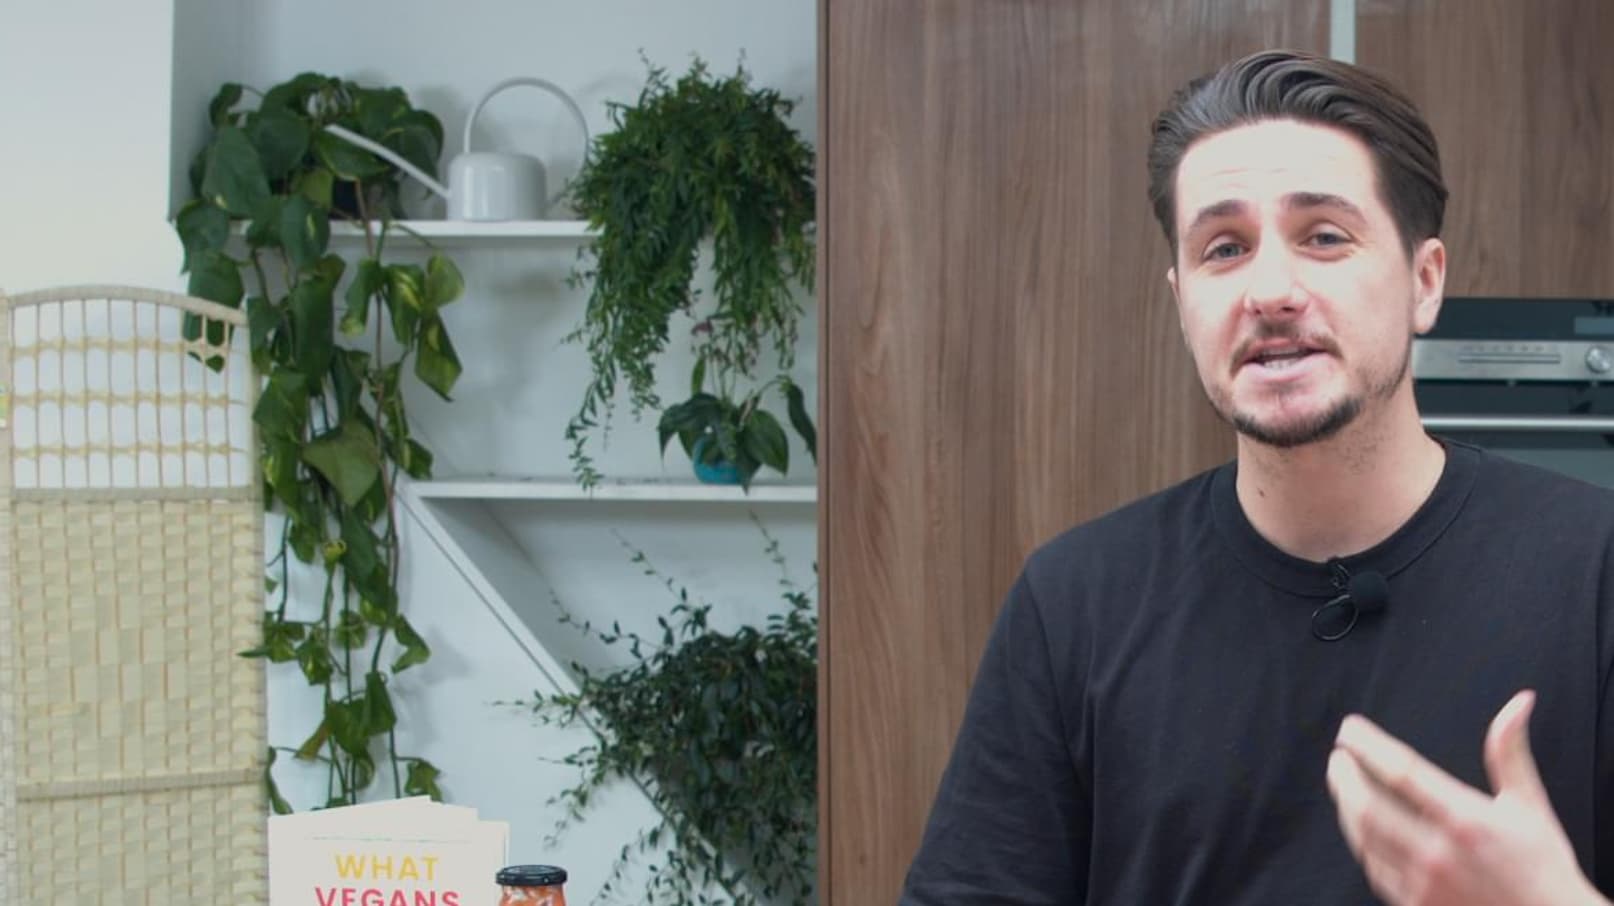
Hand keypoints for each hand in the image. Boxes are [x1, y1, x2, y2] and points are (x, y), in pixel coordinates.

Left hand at [1325, 690, 1607, 905]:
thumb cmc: (1540, 865)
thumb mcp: (1529, 804)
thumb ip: (1509, 752)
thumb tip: (1519, 703)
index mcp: (1466, 820)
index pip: (1401, 772)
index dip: (1367, 745)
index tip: (1350, 729)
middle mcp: (1439, 853)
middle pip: (1368, 806)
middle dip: (1343, 777)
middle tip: (1337, 759)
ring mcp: (1423, 883)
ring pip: (1363, 838)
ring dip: (1346, 806)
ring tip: (1344, 786)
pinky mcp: (1414, 905)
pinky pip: (1372, 868)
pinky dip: (1361, 841)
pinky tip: (1362, 825)